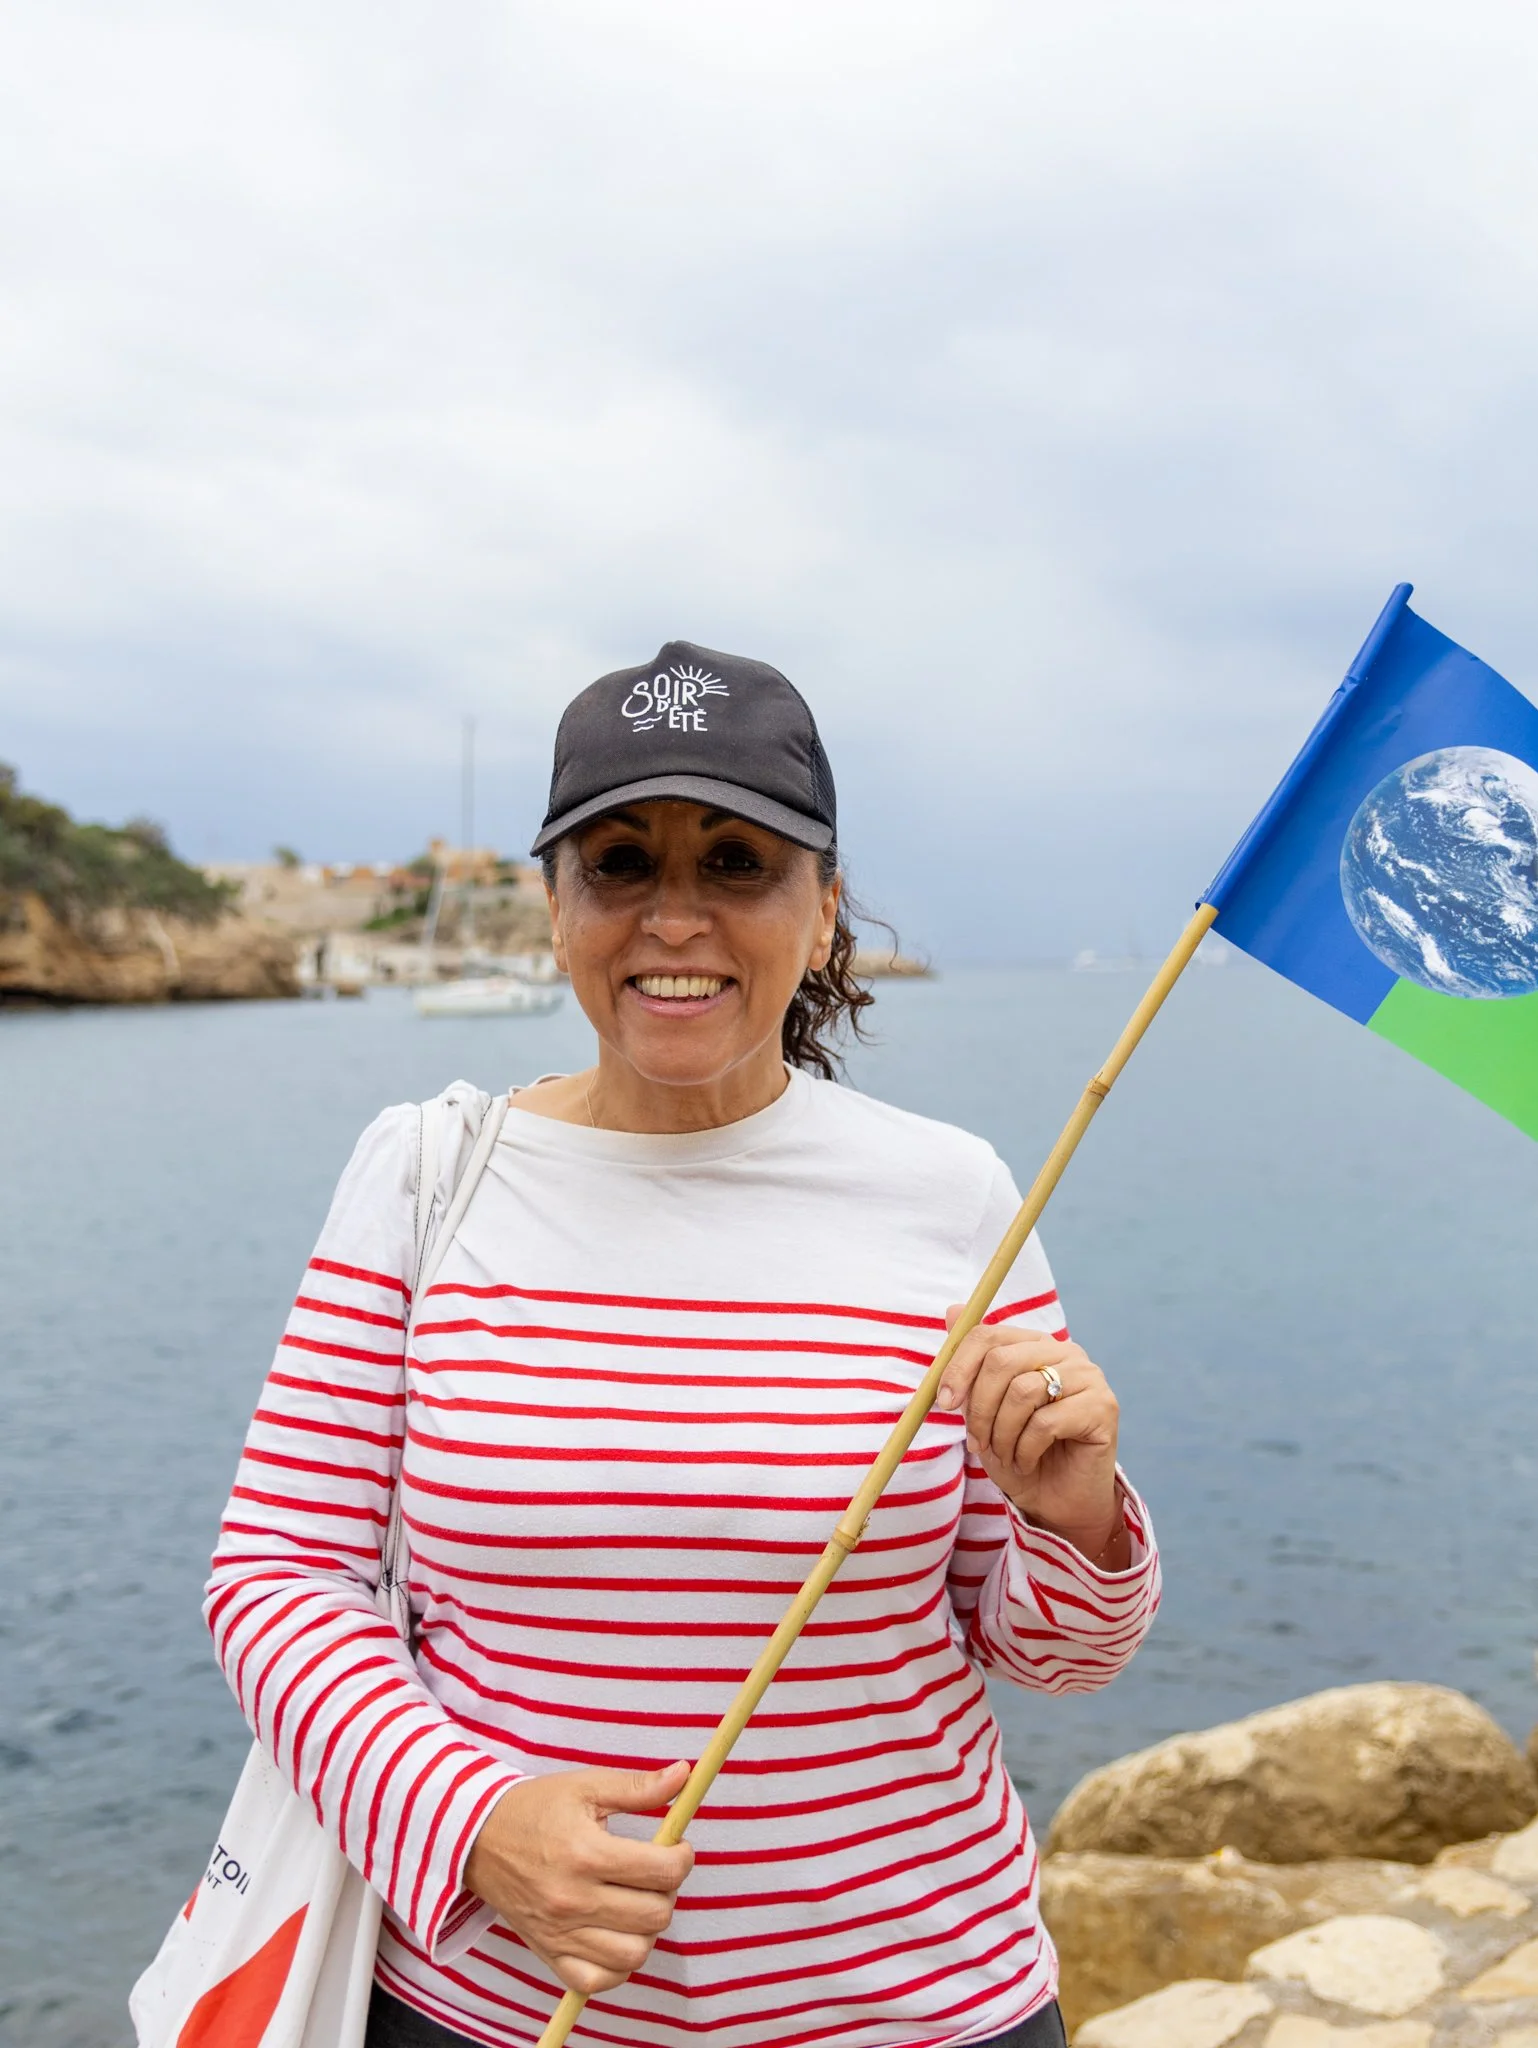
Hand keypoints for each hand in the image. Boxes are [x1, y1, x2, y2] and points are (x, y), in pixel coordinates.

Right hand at [464, 1760, 694, 1994]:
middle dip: (668, 1891)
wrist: (477, 1839)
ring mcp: (560, 1933)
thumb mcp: (586, 1785)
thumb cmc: (536, 1808)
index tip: (678, 1848)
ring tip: (638, 1902)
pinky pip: (597, 1981)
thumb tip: (683, 1776)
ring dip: (647, 1929)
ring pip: (633, 1954)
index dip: (682, 1858)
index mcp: (586, 1853)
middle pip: (654, 1915)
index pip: (661, 1871)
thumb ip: (637, 1786)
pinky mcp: (548, 1953)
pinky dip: (617, 1966)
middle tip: (656, 1872)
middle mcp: (574, 1900)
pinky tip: (617, 1934)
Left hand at [937, 1309, 1128, 1567]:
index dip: (959, 1367)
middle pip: (1003, 1360)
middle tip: (976, 1442)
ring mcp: (1089, 1376)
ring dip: (1002, 1433)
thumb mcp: (984, 1410)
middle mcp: (1065, 1352)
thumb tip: (952, 1311)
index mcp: (1035, 1345)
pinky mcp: (1103, 1407)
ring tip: (1005, 1454)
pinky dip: (1025, 1449)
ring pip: (1023, 1392)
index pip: (988, 1335)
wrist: (1057, 1501)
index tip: (944, 1403)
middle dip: (979, 1408)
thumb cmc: (1018, 1452)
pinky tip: (1027, 1461)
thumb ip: (970, 1364)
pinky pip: (1046, 1422)